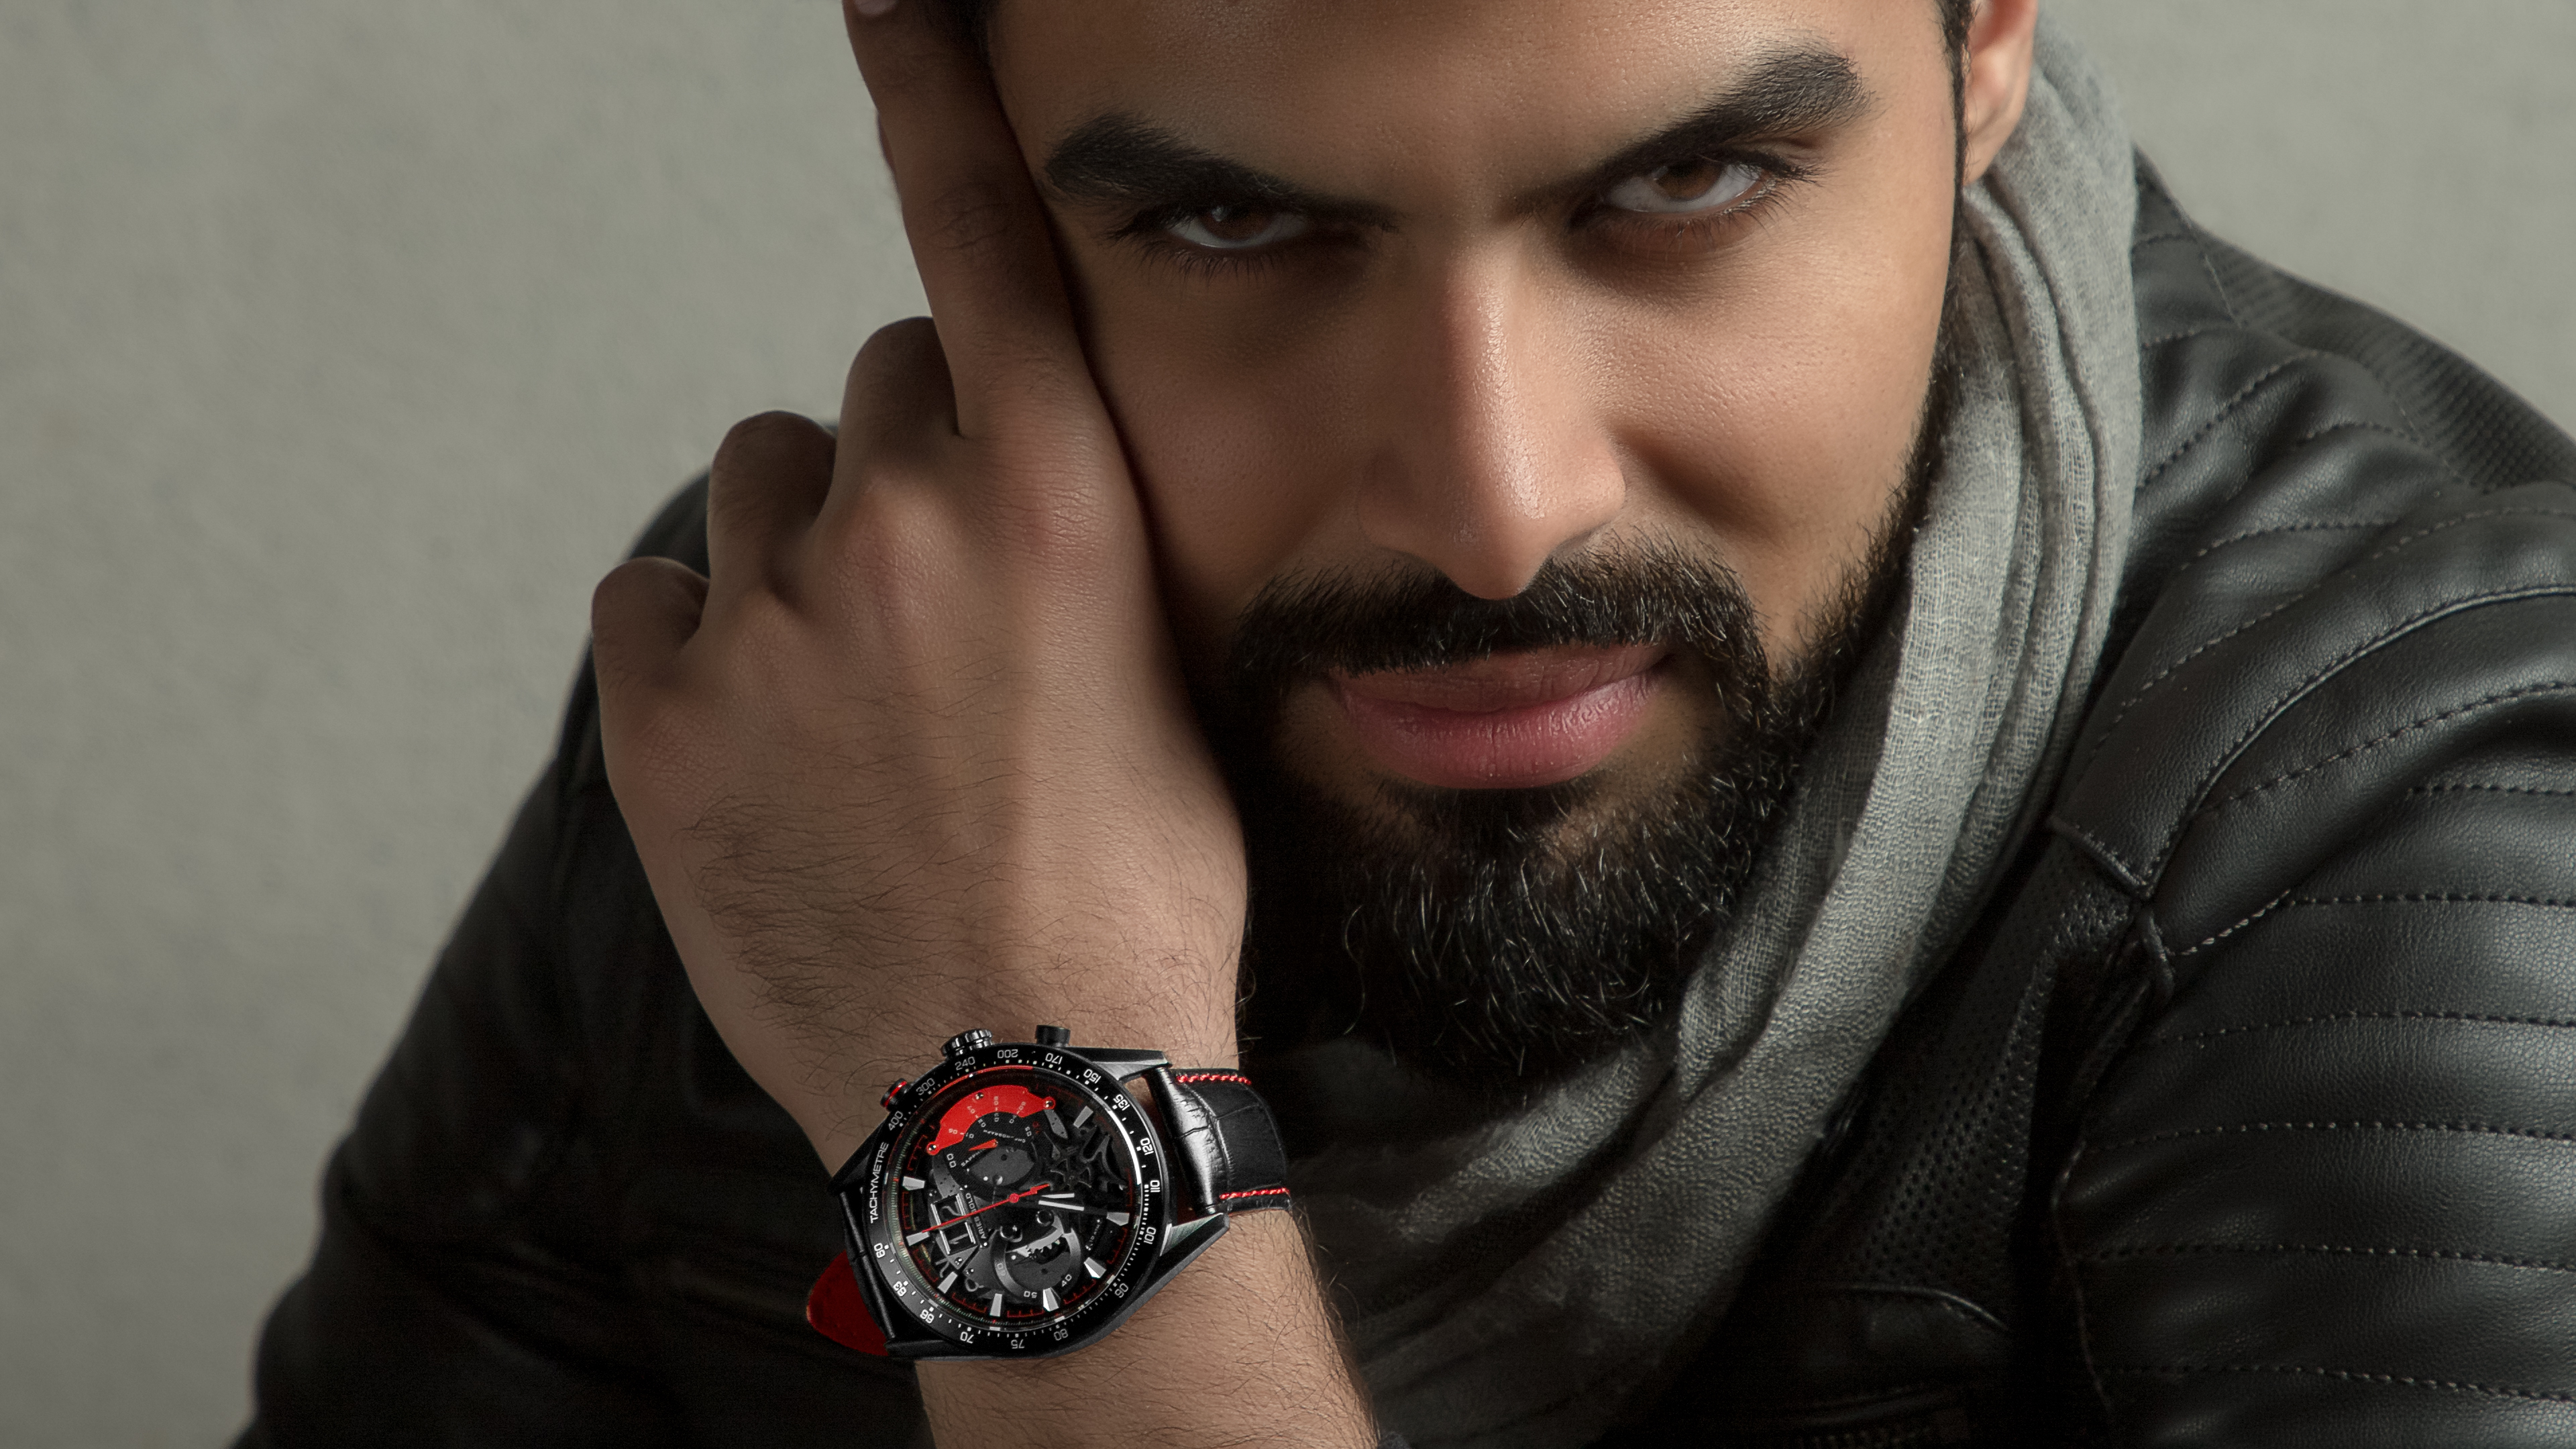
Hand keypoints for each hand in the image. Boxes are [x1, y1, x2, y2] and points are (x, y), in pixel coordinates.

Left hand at [587, 0, 1243, 1170]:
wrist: (1029, 1095)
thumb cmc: (1140, 907)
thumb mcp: (1170, 688)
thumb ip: (1082, 547)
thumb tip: (1012, 495)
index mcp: (1058, 504)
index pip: (979, 243)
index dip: (932, 101)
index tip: (886, 1)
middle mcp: (906, 526)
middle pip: (874, 387)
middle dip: (908, 467)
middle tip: (944, 616)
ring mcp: (768, 623)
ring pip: (761, 488)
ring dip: (803, 555)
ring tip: (854, 701)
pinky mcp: (660, 722)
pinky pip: (654, 599)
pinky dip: (698, 646)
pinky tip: (760, 742)